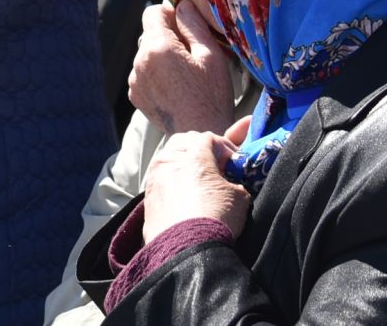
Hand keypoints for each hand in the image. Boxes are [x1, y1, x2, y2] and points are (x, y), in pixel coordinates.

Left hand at [129, 0, 237, 135]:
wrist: (200, 134)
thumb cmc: (212, 95)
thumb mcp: (211, 56)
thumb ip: (194, 26)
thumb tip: (182, 5)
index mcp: (158, 47)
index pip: (152, 12)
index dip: (170, 14)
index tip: (185, 26)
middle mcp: (140, 61)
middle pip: (149, 34)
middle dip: (168, 37)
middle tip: (191, 54)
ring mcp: (135, 79)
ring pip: (146, 54)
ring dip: (161, 57)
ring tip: (185, 75)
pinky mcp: (135, 94)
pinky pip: (143, 73)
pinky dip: (156, 74)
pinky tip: (175, 88)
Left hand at [141, 119, 250, 243]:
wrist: (186, 248)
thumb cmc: (215, 218)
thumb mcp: (239, 197)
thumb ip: (235, 181)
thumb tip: (230, 183)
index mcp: (193, 155)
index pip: (209, 138)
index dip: (225, 148)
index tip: (235, 164)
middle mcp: (169, 159)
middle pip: (185, 142)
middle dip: (202, 150)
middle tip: (217, 167)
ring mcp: (154, 176)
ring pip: (169, 157)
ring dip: (185, 163)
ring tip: (200, 180)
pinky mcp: (147, 194)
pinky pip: (160, 176)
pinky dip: (172, 179)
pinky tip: (184, 193)